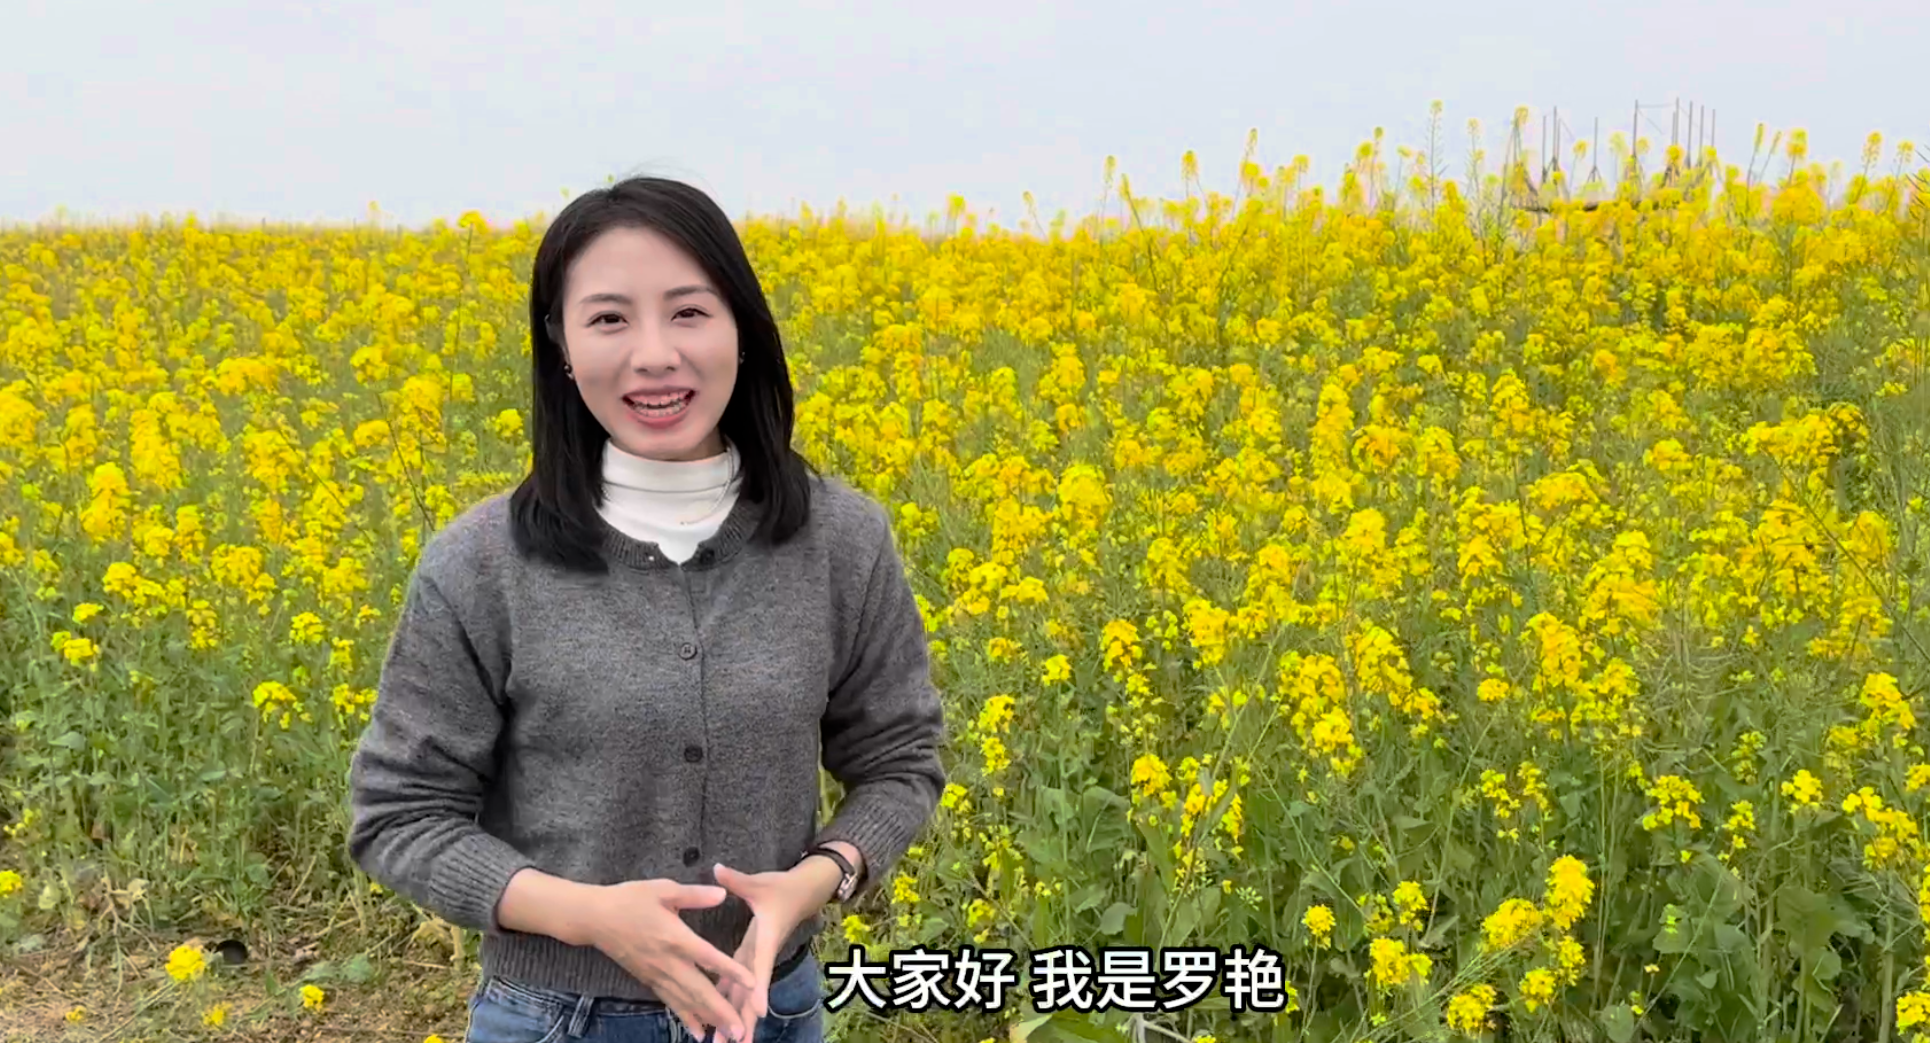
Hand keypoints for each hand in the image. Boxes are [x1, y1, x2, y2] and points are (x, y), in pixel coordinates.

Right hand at [583, 879, 757, 1041]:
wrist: (595, 919)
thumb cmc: (629, 899)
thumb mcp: (663, 889)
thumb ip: (694, 895)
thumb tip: (723, 893)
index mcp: (674, 937)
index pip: (707, 957)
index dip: (730, 970)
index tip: (752, 983)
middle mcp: (667, 961)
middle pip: (698, 990)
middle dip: (721, 1011)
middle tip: (740, 1030)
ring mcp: (657, 974)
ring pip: (686, 1002)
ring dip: (708, 1020)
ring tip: (728, 1036)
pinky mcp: (649, 981)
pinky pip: (671, 1002)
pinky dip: (686, 1018)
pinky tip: (700, 1033)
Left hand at [713, 859, 841, 1026]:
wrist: (804, 892)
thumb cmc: (783, 887)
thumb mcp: (760, 882)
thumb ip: (737, 880)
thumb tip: (717, 869)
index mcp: (765, 938)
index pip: (761, 966)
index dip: (759, 989)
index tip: (758, 1013)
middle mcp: (762, 954)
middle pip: (753, 992)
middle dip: (744, 1020)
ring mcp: (756, 958)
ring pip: (745, 994)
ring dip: (736, 1019)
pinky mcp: (752, 957)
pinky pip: (738, 986)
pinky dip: (729, 1003)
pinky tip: (715, 1019)